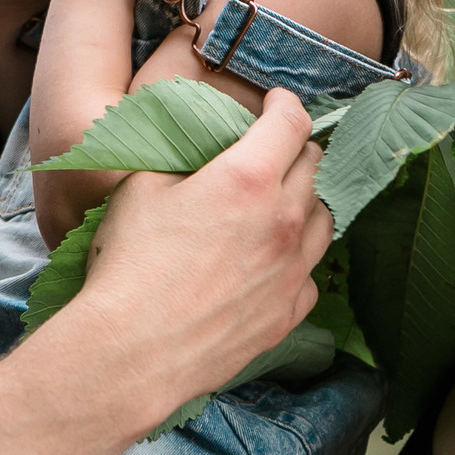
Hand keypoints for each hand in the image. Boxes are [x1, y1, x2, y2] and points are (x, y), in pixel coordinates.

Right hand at [73, 88, 329, 404]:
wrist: (133, 352)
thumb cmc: (129, 267)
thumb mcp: (140, 188)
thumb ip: (179, 160)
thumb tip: (196, 154)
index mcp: (248, 178)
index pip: (292, 122)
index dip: (286, 103)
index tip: (276, 102)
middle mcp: (284, 220)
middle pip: (315, 166)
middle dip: (297, 147)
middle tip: (274, 148)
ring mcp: (293, 270)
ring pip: (324, 218)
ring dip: (306, 199)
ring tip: (282, 200)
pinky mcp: (288, 313)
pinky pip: (311, 272)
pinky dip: (299, 255)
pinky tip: (275, 258)